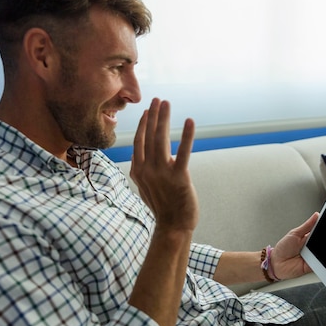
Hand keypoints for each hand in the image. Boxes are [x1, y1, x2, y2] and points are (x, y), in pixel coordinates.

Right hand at [130, 98, 198, 233]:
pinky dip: (186, 136)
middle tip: (157, 99)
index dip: (144, 125)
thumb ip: (139, 171)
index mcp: (139, 171)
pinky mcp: (179, 178)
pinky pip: (182, 153)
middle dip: (153, 115)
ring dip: (163, 119)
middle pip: (149, 136)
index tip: (149, 110)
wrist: (173, 226)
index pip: (139, 142)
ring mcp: (162, 174)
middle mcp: (147, 170)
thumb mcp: (144, 188)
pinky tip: (189, 121)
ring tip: (166, 103)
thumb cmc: (161, 206)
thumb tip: (135, 156)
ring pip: (161, 140)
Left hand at [270, 212, 318, 279]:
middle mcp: (312, 247)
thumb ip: (307, 226)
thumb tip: (316, 215)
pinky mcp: (313, 266)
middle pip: (324, 243)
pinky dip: (323, 262)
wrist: (276, 264)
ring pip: (324, 253)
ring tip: (321, 248)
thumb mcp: (295, 233)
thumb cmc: (283, 248)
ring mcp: (313, 257)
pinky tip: (322, 258)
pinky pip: (321, 264)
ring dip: (325, 251)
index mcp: (308, 237)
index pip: (320, 232)